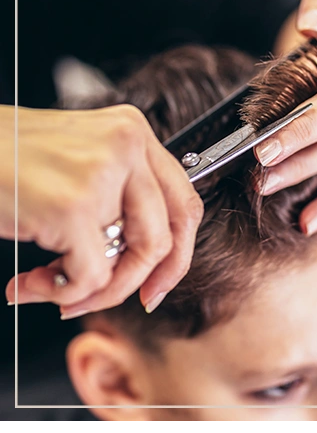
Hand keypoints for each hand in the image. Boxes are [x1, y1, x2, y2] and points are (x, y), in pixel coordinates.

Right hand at [4, 104, 202, 316]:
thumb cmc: (10, 160)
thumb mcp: (82, 166)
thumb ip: (118, 204)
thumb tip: (136, 265)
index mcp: (133, 134)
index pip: (183, 203)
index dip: (177, 255)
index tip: (156, 284)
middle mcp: (126, 146)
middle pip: (163, 238)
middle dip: (133, 283)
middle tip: (101, 298)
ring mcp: (102, 175)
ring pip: (128, 262)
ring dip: (89, 291)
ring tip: (49, 287)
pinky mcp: (73, 206)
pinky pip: (90, 277)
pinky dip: (61, 291)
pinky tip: (30, 283)